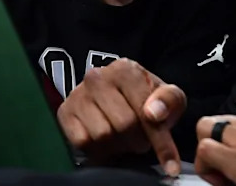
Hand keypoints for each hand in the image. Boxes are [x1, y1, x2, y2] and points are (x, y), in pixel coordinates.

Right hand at [55, 58, 186, 175]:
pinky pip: (82, 142)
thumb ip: (169, 100)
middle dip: (138, 141)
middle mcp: (97, 77)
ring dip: (118, 146)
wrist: (115, 94)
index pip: (145, 112)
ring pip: (102, 136)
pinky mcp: (65, 112)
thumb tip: (154, 113)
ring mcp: (78, 94)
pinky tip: (106, 142)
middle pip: (124, 125)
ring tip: (123, 138)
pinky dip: (97, 149)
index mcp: (124, 69)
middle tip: (141, 140)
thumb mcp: (166, 96)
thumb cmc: (144, 97)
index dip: (161, 142)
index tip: (171, 165)